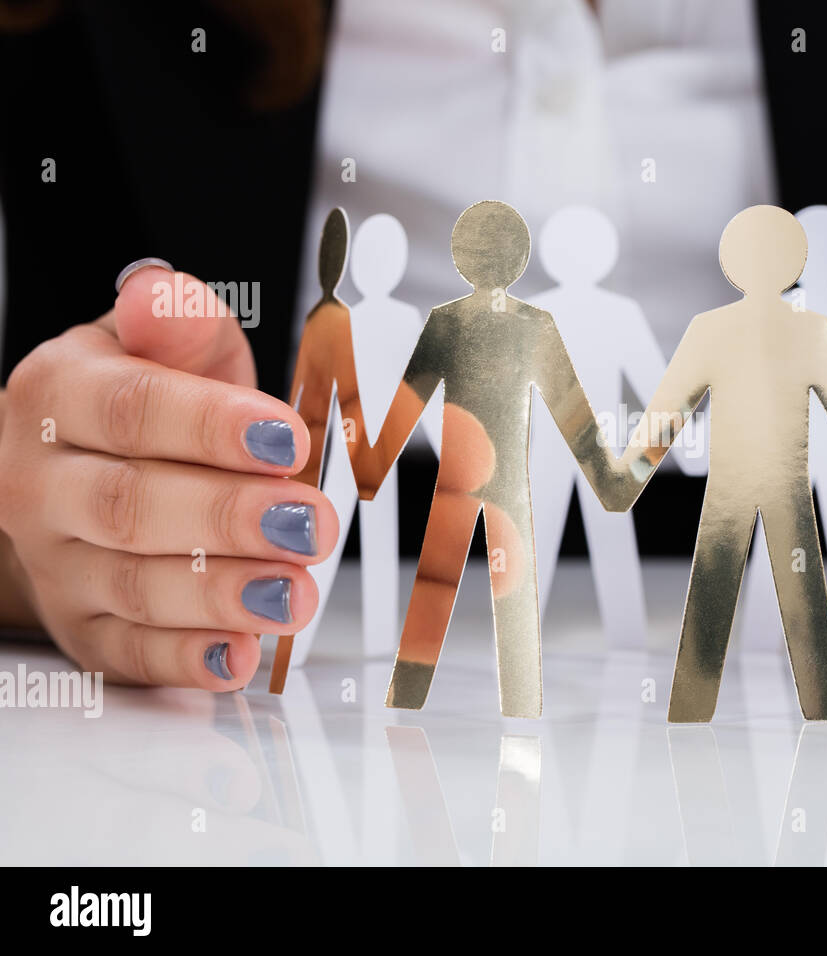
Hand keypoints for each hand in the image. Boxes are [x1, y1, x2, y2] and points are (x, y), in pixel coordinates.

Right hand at [0, 262, 338, 688]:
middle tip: (309, 523)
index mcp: (57, 397)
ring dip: (221, 595)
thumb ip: (177, 324)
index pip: (129, 410)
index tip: (286, 439)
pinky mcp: (84, 629)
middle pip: (129, 507)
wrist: (91, 468)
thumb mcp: (168, 347)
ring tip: (295, 591)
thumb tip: (160, 296)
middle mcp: (40, 485)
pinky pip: (130, 654)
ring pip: (133, 587)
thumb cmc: (148, 401)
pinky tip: (240, 656)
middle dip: (228, 518)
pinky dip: (188, 660)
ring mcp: (58, 563)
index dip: (210, 426)